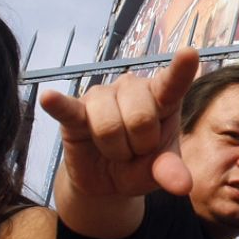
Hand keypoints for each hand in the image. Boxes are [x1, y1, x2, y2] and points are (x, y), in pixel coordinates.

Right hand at [40, 48, 199, 202]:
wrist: (107, 181)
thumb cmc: (140, 165)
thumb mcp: (160, 170)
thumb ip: (171, 171)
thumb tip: (181, 186)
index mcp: (162, 98)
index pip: (173, 83)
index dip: (181, 69)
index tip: (190, 53)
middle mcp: (132, 89)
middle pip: (140, 118)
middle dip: (139, 147)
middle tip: (135, 151)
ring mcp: (101, 96)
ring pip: (109, 126)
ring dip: (115, 150)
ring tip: (115, 151)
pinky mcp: (74, 113)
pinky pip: (67, 109)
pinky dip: (58, 105)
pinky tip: (48, 98)